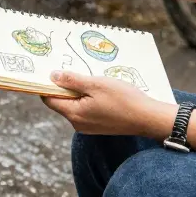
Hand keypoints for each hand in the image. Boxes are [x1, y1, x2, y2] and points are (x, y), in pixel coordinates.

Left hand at [42, 71, 169, 136]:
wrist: (147, 118)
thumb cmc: (123, 99)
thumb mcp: (96, 84)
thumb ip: (72, 81)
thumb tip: (52, 76)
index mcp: (74, 114)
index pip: (50, 100)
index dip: (48, 85)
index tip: (51, 70)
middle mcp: (78, 124)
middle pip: (62, 102)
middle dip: (65, 86)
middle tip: (75, 69)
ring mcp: (88, 127)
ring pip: (75, 105)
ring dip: (79, 91)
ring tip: (91, 78)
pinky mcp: (98, 126)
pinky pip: (86, 110)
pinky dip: (88, 99)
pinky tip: (100, 90)